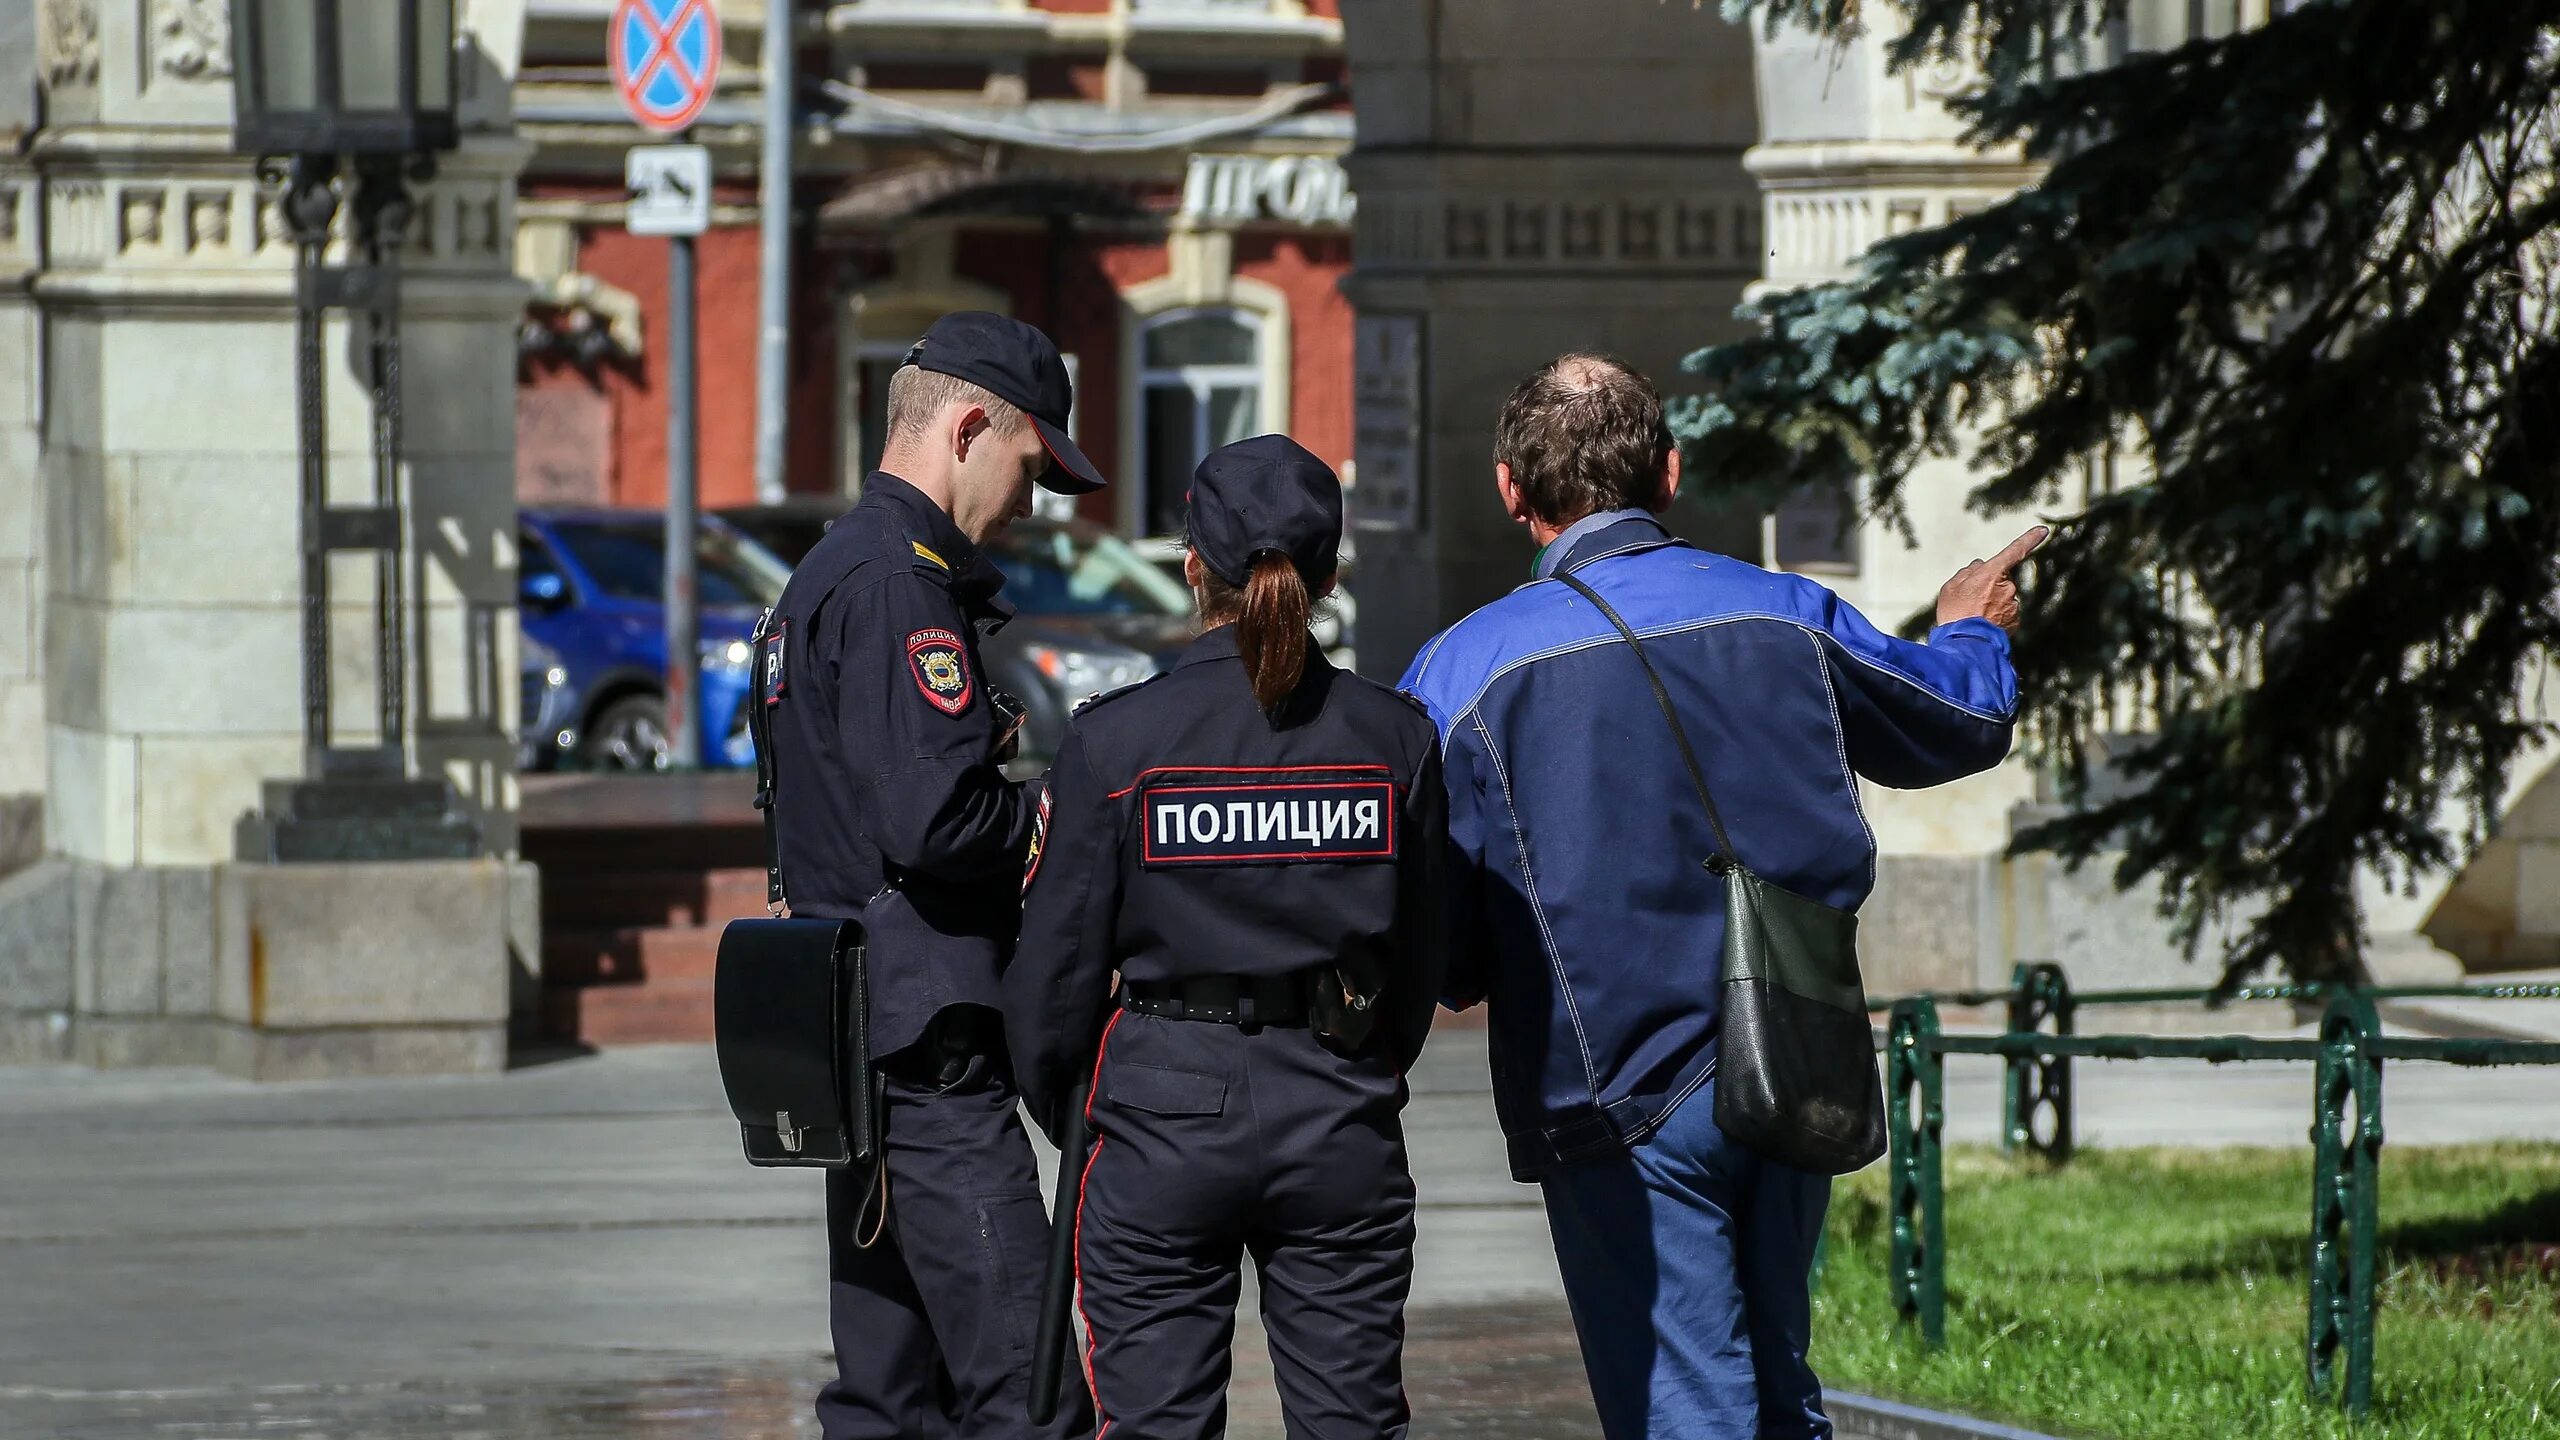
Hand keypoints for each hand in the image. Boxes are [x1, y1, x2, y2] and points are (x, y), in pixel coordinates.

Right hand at [1935, 526, 2049, 633]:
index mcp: (1992, 574)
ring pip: (2002, 597)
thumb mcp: (1950, 588)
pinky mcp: (2014, 621)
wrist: (1965, 644)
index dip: (2029, 539)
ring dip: (1990, 603)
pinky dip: (1995, 617)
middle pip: (2000, 579)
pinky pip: (2005, 613)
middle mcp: (2008, 587)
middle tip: (1969, 601)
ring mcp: (2013, 605)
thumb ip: (1967, 573)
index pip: (2015, 551)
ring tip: (1973, 616)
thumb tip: (1979, 566)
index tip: (2042, 531)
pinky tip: (1982, 625)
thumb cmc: (1954, 614)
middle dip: (1988, 586)